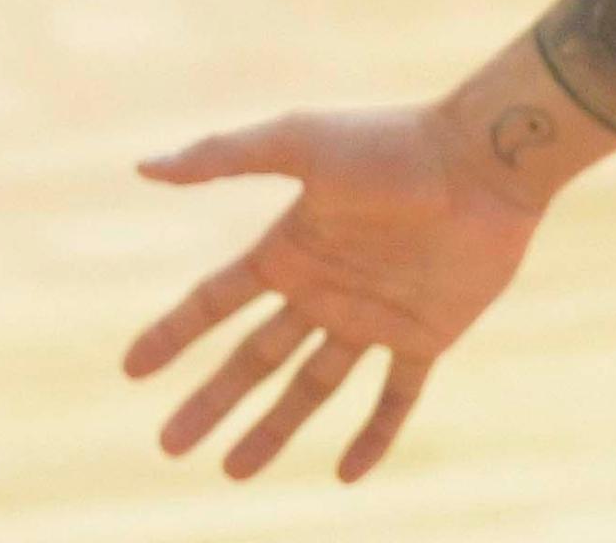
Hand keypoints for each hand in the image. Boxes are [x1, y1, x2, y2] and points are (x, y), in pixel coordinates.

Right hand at [125, 102, 539, 482]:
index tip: (131, 370)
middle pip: (252, 359)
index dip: (173, 334)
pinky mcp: (425, 335)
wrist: (483, 159)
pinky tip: (348, 474)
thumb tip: (143, 168)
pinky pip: (395, 397)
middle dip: (211, 402)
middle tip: (169, 447)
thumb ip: (223, 155)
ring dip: (273, 431)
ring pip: (311, 389)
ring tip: (233, 473)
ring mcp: (372, 316)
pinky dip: (375, 436)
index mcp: (287, 248)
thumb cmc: (390, 143)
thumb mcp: (298, 142)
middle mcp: (322, 288)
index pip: (214, 303)